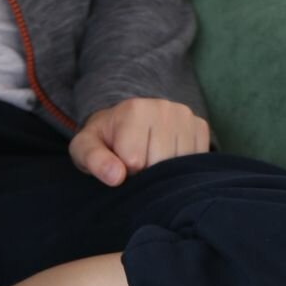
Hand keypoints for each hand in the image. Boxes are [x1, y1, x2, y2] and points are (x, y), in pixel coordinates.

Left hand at [69, 97, 210, 186]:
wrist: (124, 123)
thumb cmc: (104, 141)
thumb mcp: (85, 148)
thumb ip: (94, 161)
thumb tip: (116, 177)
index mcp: (134, 109)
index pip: (135, 161)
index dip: (124, 171)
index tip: (118, 161)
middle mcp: (164, 107)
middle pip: (160, 164)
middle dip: (145, 172)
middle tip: (135, 161)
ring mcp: (185, 116)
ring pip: (180, 166)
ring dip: (164, 172)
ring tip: (150, 158)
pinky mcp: (200, 126)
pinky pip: (197, 161)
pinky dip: (182, 169)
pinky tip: (167, 158)